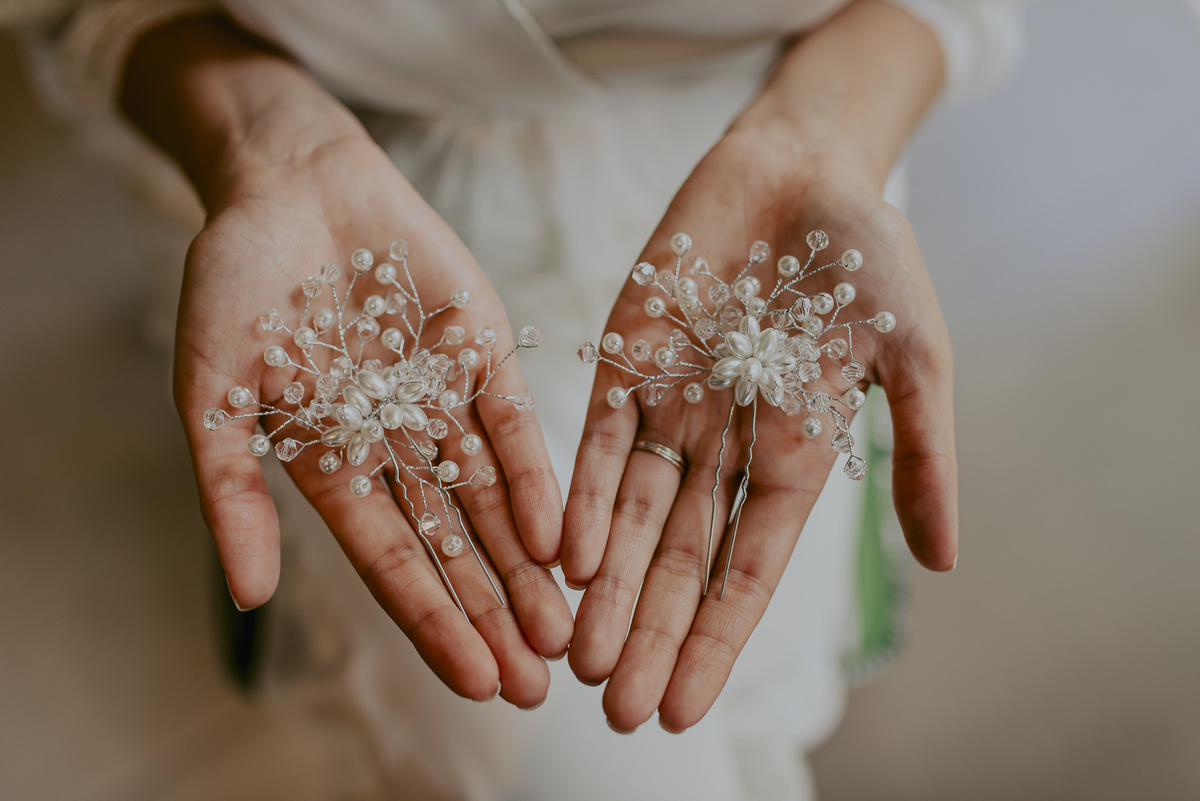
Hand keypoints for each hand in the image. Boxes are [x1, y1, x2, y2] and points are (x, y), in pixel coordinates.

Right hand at [177, 130, 571, 706]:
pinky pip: (515, 425)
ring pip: (495, 499)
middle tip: (538, 680)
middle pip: (456, 546)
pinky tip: (562, 535)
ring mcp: (447, 402)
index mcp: (335, 465)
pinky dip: (536, 478)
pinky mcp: (485, 353)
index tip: (476, 680)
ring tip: (563, 629)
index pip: (392, 561)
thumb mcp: (214, 388)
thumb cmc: (236, 280)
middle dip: (494, 612)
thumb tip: (249, 595)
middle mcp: (400, 446)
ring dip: (529, 564)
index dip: (433, 620)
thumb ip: (232, 487)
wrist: (288, 180)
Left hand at [561, 129, 957, 731]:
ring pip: (625, 514)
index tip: (683, 707)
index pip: (748, 568)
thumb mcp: (915, 357)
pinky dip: (577, 495)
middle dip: (648, 633)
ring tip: (577, 657)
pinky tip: (561, 555)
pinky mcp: (622, 359)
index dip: (715, 638)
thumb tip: (943, 563)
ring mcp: (668, 405)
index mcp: (793, 457)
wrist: (804, 166)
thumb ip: (922, 455)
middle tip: (616, 710)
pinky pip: (595, 439)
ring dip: (603, 586)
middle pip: (677, 558)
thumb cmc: (871, 257)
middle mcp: (722, 446)